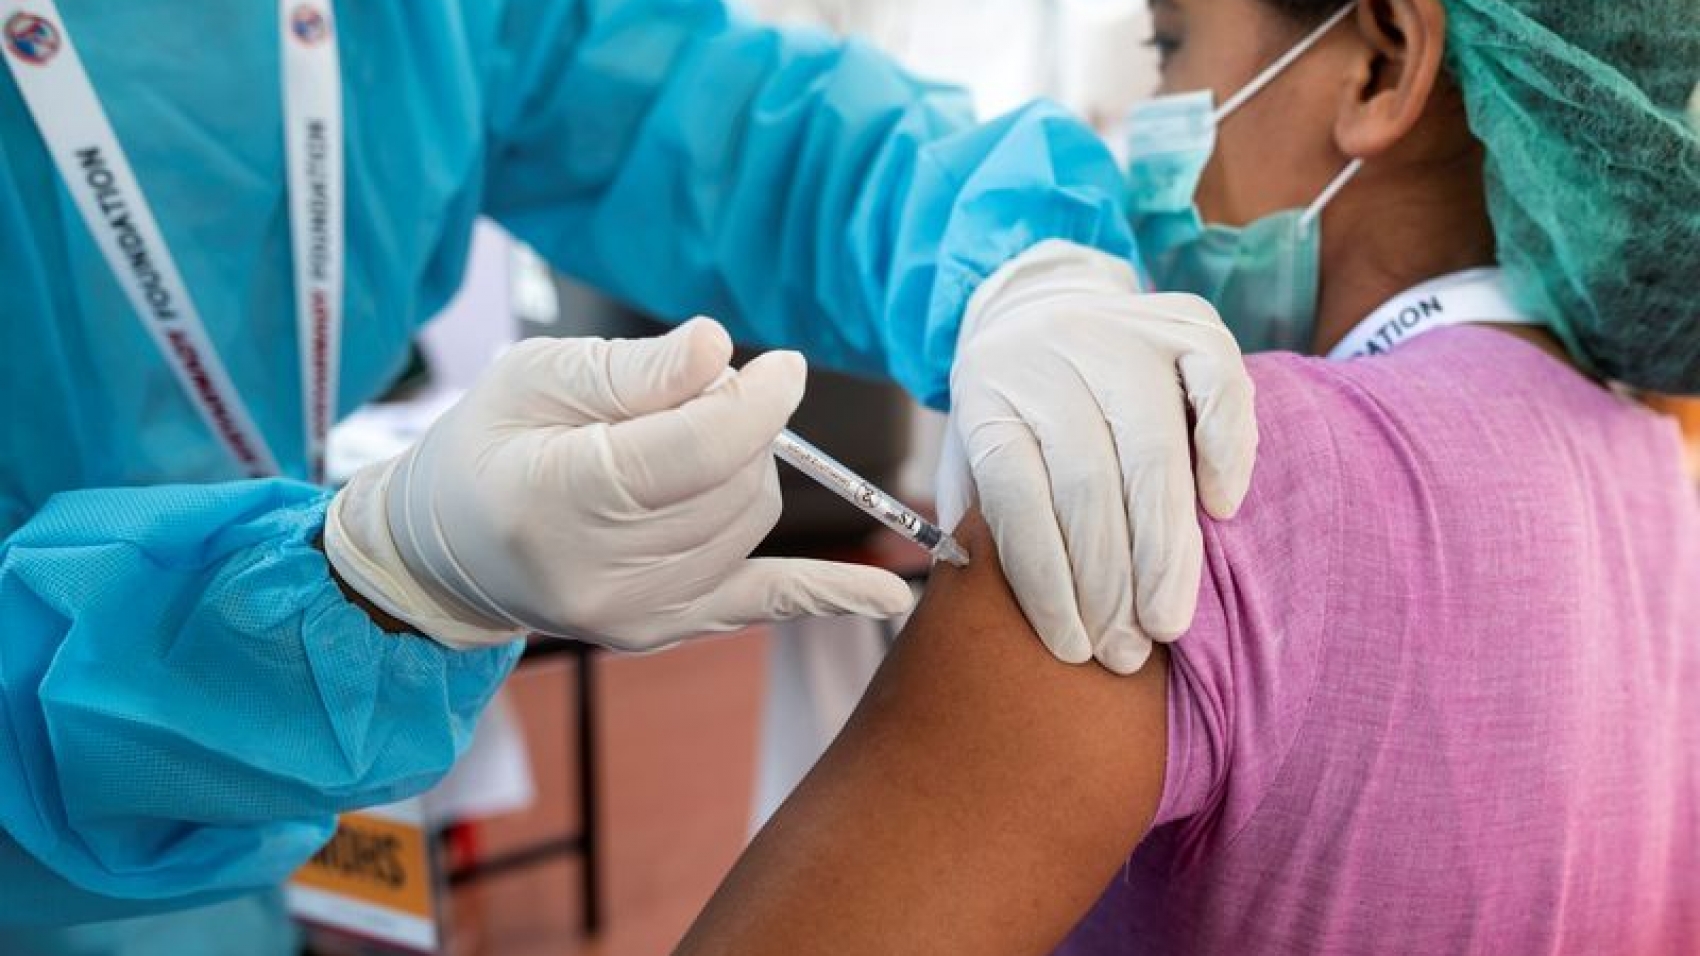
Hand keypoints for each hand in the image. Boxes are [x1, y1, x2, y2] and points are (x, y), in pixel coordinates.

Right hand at [326, 319, 915, 651]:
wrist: (446, 551)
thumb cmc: (487, 446)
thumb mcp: (536, 378)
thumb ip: (633, 371)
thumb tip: (721, 351)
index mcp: (559, 497)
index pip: (699, 450)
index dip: (757, 402)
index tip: (784, 367)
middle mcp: (602, 571)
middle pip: (734, 483)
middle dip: (735, 426)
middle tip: (683, 400)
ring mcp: (639, 612)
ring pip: (752, 520)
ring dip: (742, 471)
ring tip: (674, 448)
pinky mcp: (666, 629)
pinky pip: (767, 604)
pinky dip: (830, 594)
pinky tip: (890, 593)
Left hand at [940, 241, 1256, 673]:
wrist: (1037, 307)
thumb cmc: (1009, 415)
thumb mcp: (966, 459)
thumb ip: (976, 522)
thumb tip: (991, 612)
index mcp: (988, 392)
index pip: (1016, 494)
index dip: (1044, 580)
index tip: (1070, 648)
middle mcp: (1052, 354)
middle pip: (1087, 482)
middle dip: (1109, 583)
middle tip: (1126, 653)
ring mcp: (1123, 333)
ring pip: (1154, 449)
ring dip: (1165, 549)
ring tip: (1166, 621)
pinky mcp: (1187, 322)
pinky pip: (1220, 384)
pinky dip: (1227, 449)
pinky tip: (1221, 510)